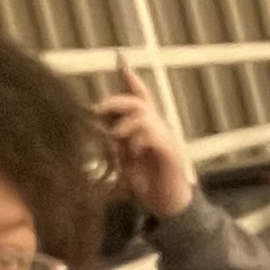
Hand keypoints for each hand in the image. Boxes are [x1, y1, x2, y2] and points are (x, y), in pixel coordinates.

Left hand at [96, 69, 198, 219]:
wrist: (170, 208)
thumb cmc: (148, 185)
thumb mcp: (125, 160)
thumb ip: (115, 142)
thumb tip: (98, 125)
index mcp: (148, 129)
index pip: (141, 98)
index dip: (132, 81)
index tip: (121, 62)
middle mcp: (160, 130)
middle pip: (139, 103)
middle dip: (116, 102)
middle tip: (97, 110)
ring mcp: (167, 141)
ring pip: (144, 116)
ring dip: (125, 124)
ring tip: (116, 137)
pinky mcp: (171, 154)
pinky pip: (153, 136)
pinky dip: (139, 139)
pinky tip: (132, 150)